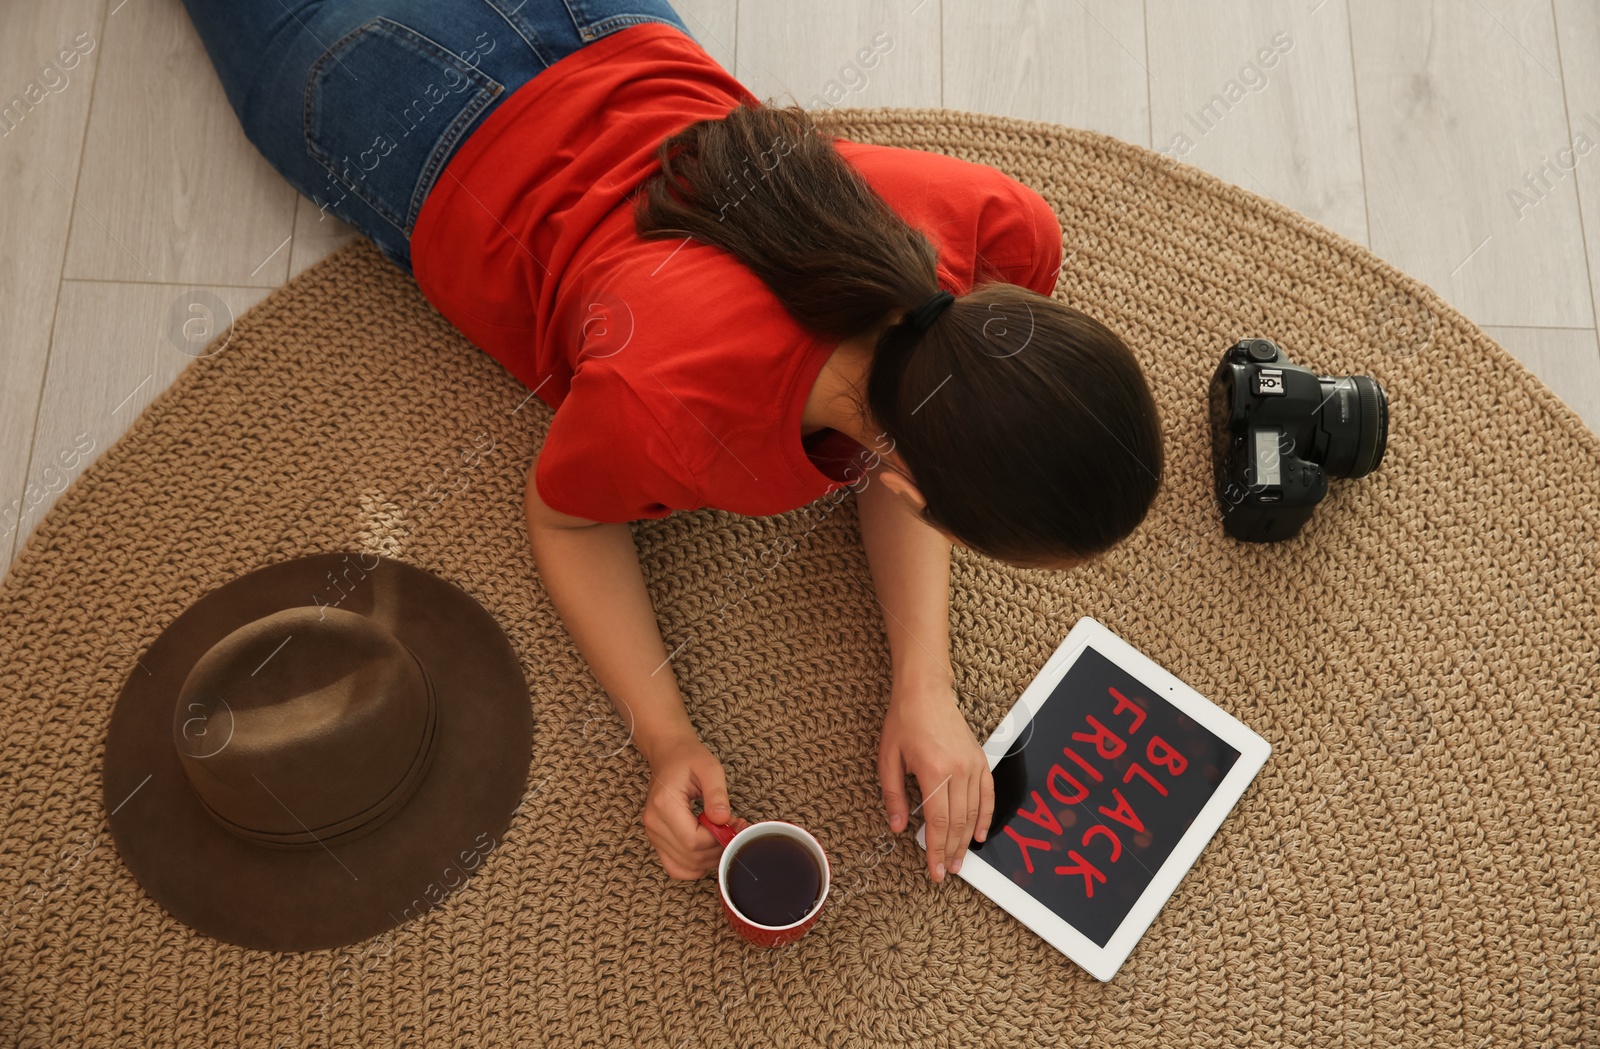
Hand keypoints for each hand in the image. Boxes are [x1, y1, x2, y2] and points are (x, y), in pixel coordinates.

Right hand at [641, 733, 750, 878]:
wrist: (668, 754)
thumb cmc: (689, 759)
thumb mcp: (709, 768)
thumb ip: (717, 793)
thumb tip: (723, 819)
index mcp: (664, 804)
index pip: (693, 841)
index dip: (717, 840)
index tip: (732, 825)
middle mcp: (654, 823)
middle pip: (690, 856)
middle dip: (717, 849)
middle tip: (734, 829)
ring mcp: (653, 833)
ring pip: (683, 866)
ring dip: (709, 859)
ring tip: (723, 836)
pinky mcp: (657, 839)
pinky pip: (675, 866)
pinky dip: (694, 865)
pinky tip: (708, 847)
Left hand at [878, 681, 993, 882]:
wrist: (925, 692)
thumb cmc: (903, 722)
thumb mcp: (887, 759)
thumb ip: (894, 796)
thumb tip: (897, 827)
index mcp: (933, 771)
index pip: (938, 822)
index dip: (936, 850)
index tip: (935, 871)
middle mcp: (957, 770)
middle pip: (958, 822)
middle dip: (952, 851)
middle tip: (947, 871)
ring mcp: (972, 765)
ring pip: (973, 812)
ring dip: (967, 840)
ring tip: (960, 860)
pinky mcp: (980, 760)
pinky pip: (987, 794)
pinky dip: (985, 817)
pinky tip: (980, 835)